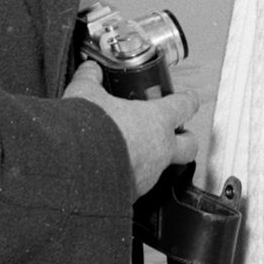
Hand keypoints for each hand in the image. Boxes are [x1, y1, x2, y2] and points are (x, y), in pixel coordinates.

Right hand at [64, 60, 203, 198]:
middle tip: (175, 133)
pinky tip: (113, 170)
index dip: (188, 100)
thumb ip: (90, 78)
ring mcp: (149, 175)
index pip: (185, 106)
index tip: (189, 98)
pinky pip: (138, 184)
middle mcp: (160, 150)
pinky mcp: (134, 195)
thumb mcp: (86, 95)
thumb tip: (89, 69)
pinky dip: (130, 176)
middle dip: (186, 139)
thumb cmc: (89, 132)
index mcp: (156, 120)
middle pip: (190, 145)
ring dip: (152, 158)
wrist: (73, 171)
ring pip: (162, 167)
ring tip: (131, 150)